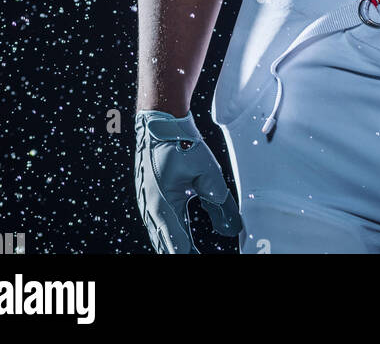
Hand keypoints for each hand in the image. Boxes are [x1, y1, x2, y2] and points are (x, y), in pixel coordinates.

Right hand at [134, 109, 242, 253]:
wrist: (159, 123)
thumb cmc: (181, 144)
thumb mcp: (207, 172)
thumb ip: (220, 202)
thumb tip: (233, 229)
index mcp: (162, 205)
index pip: (176, 245)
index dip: (190, 254)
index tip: (199, 257)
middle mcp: (150, 209)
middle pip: (165, 244)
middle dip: (182, 252)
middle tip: (198, 256)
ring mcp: (147, 204)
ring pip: (160, 236)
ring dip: (176, 246)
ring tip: (192, 252)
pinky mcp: (149, 198)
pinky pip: (158, 224)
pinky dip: (170, 236)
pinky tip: (182, 241)